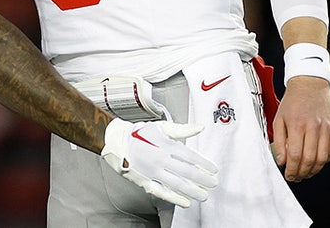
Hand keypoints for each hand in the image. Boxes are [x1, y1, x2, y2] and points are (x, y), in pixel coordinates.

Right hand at [100, 118, 217, 207]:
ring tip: (204, 195)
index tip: (213, 170)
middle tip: (212, 183)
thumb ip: (182, 129)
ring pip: (176, 183)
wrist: (116, 142)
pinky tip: (185, 201)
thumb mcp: (161, 127)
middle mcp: (160, 159)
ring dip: (192, 190)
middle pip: (186, 171)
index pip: (190, 156)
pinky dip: (175, 198)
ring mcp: (152, 171)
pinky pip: (162, 192)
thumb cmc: (139, 134)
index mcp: (165, 144)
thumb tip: (200, 127)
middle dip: (202, 179)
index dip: (204, 164)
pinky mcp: (145, 181)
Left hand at [273, 76, 329, 181]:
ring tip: (306, 172)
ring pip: (323, 158)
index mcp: (297, 124)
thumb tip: (282, 161)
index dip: (292, 169)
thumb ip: (279, 141)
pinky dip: (325, 160)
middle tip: (296, 177)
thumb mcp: (279, 118)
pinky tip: (317, 162)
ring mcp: (327, 128)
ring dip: (314, 170)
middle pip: (310, 159)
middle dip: (302, 172)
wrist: (310, 84)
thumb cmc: (292, 102)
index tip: (288, 175)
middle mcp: (314, 127)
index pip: (295, 155)